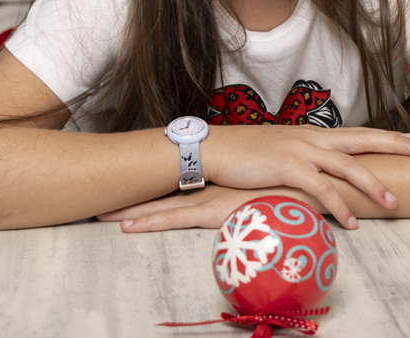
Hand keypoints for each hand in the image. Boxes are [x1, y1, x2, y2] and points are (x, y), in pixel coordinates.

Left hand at [98, 185, 317, 231]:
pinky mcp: (215, 212)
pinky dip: (150, 223)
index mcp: (220, 180)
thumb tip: (251, 197)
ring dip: (131, 210)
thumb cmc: (295, 187)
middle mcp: (210, 185)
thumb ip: (257, 191)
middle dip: (130, 194)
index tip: (126, 182)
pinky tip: (128, 228)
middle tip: (97, 196)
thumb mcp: (270, 187)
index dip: (151, 183)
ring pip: (161, 205)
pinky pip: (175, 220)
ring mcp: (209, 197)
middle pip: (162, 190)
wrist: (312, 183)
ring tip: (100, 214)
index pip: (178, 182)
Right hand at [200, 125, 409, 228]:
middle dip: (393, 144)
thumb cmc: (245, 153)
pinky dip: (339, 206)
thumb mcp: (280, 150)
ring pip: (346, 165)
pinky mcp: (287, 167)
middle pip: (360, 139)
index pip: (355, 132)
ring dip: (372, 184)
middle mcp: (310, 138)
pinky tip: (351, 222)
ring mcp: (300, 151)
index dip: (383, 135)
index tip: (409, 137)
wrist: (215, 148)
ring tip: (393, 201)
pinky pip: (321, 188)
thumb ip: (302, 156)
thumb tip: (317, 169)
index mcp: (311, 134)